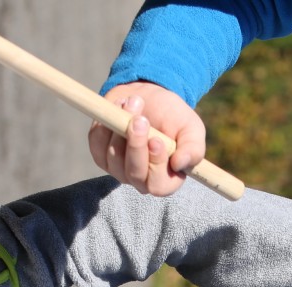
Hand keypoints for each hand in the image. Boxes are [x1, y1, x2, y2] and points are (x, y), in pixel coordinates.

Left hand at [88, 84, 206, 195]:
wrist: (150, 96)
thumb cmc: (174, 116)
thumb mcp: (192, 129)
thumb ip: (193, 149)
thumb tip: (180, 164)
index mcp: (168, 179)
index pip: (159, 186)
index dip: (156, 166)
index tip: (156, 140)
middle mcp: (142, 179)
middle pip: (134, 174)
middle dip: (136, 145)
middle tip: (141, 120)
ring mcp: (119, 169)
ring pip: (114, 158)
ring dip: (122, 128)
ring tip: (135, 103)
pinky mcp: (101, 154)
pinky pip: (98, 144)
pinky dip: (106, 124)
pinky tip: (120, 107)